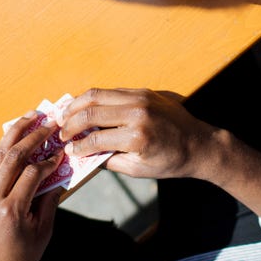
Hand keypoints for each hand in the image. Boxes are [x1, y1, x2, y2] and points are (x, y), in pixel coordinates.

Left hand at [0, 113, 63, 260]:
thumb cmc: (19, 258)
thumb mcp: (42, 233)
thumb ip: (50, 201)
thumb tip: (58, 174)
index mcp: (10, 210)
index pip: (32, 173)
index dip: (49, 160)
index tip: (62, 152)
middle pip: (12, 156)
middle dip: (33, 136)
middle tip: (49, 122)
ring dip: (14, 134)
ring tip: (29, 117)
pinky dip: (4, 150)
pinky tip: (15, 139)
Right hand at [58, 88, 215, 179]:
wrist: (200, 143)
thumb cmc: (171, 162)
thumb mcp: (139, 170)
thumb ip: (110, 160)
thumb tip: (84, 154)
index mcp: (137, 137)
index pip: (96, 138)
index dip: (77, 145)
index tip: (67, 149)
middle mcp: (137, 113)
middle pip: (91, 111)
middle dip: (70, 122)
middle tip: (60, 131)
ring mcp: (141, 98)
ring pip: (98, 94)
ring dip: (77, 104)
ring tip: (64, 114)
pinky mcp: (144, 91)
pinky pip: (112, 91)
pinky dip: (95, 98)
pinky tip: (85, 106)